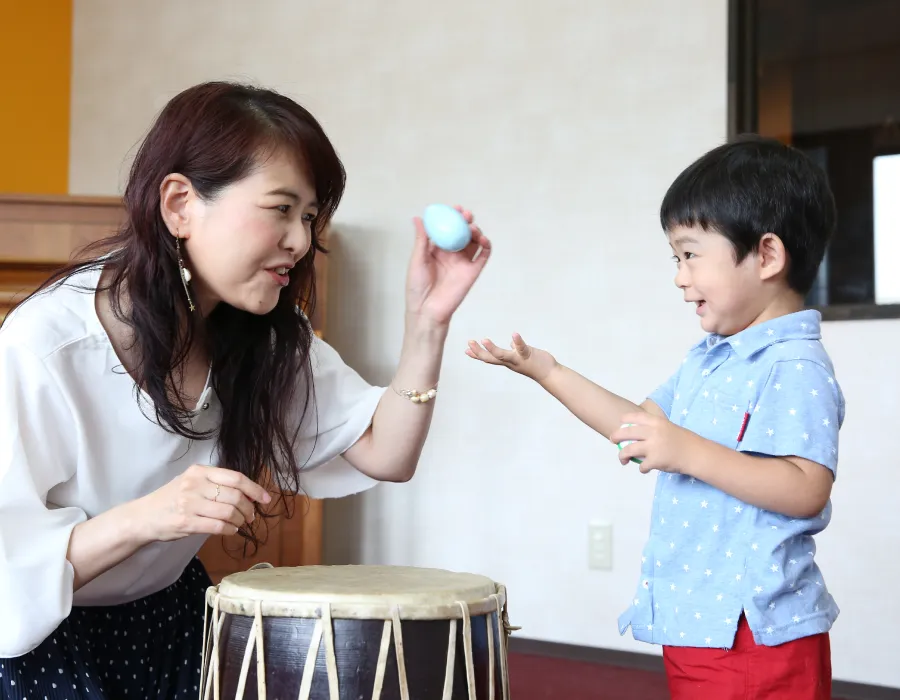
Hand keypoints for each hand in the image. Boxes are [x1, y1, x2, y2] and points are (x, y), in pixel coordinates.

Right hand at [131, 464, 271, 541]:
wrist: (143, 516)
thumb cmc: (172, 498)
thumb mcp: (192, 482)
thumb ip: (216, 485)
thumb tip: (249, 494)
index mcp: (199, 471)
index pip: (235, 478)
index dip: (255, 489)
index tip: (266, 499)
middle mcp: (195, 485)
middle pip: (235, 496)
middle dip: (248, 508)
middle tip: (250, 516)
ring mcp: (189, 504)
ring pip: (228, 512)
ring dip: (239, 520)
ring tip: (239, 523)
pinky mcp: (186, 522)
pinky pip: (217, 527)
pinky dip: (229, 530)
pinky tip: (230, 530)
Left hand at [405, 206, 491, 326]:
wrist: (427, 310)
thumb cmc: (417, 286)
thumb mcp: (417, 260)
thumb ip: (421, 239)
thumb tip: (418, 218)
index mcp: (437, 250)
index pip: (447, 229)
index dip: (452, 217)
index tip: (455, 208)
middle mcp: (451, 254)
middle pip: (462, 233)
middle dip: (466, 221)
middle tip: (466, 215)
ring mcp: (463, 262)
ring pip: (474, 242)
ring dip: (476, 231)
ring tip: (472, 228)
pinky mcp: (473, 272)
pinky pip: (483, 256)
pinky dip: (486, 245)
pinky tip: (483, 239)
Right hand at [466, 333, 557, 382]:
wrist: (550, 374)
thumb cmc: (536, 364)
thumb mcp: (523, 357)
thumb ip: (515, 350)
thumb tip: (511, 344)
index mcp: (508, 361)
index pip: (490, 358)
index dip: (478, 354)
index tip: (466, 350)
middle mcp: (510, 362)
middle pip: (491, 358)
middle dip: (479, 352)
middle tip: (468, 343)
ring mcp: (518, 359)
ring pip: (502, 355)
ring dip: (492, 348)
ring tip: (484, 339)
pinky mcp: (528, 354)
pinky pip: (521, 348)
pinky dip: (517, 341)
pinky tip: (514, 334)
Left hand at [609, 412, 697, 473]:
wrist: (697, 454)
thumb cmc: (685, 442)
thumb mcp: (670, 428)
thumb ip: (655, 429)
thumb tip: (637, 434)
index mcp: (657, 422)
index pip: (636, 417)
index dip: (625, 419)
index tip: (620, 423)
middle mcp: (653, 432)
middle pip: (626, 432)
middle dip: (616, 436)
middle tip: (613, 440)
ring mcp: (653, 446)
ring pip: (628, 450)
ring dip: (622, 456)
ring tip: (623, 460)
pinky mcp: (655, 460)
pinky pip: (641, 466)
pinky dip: (642, 468)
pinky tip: (645, 469)